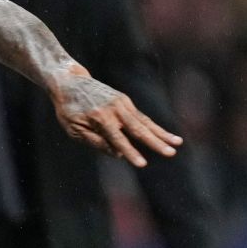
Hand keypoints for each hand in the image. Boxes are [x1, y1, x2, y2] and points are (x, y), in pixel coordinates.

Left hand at [52, 68, 181, 167]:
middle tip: (171, 153)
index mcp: (100, 118)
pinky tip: (167, 135)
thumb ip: (94, 141)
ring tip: (178, 143)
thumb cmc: (68, 110)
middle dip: (156, 143)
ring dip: (162, 134)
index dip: (130, 153)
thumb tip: (117, 154)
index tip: (142, 164)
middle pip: (138, 129)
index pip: (118, 140)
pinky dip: (155, 127)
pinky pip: (142, 117)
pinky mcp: (125, 101)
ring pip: (145, 122)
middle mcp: (115, 109)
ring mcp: (122, 103)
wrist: (70, 83)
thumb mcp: (73, 129)